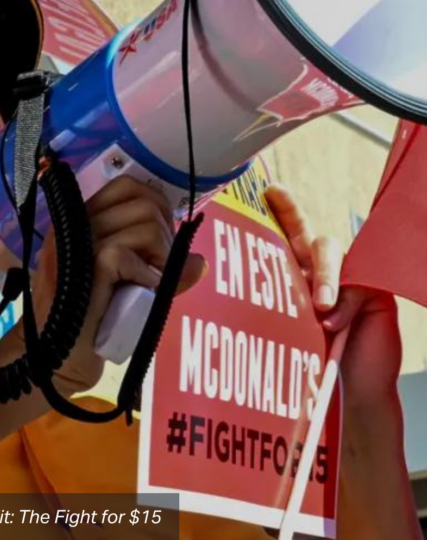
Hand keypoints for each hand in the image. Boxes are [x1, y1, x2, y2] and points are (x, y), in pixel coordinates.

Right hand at [33, 176, 206, 396]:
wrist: (56, 361)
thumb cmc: (92, 325)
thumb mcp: (130, 291)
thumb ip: (162, 272)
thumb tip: (200, 261)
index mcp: (82, 221)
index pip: (126, 186)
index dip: (156, 208)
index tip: (159, 245)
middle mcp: (76, 224)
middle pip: (143, 201)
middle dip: (165, 236)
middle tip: (157, 270)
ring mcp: (77, 244)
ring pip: (144, 224)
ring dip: (160, 258)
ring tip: (149, 287)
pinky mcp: (84, 268)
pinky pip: (128, 254)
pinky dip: (146, 277)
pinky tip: (139, 297)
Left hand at [265, 184, 401, 410]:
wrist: (348, 392)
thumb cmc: (309, 363)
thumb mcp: (279, 331)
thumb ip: (262, 309)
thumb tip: (209, 284)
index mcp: (298, 277)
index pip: (287, 238)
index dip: (282, 211)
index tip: (267, 189)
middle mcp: (323, 272)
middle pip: (308, 235)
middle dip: (291, 212)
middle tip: (276, 193)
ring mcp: (350, 279)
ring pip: (332, 253)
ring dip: (324, 275)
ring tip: (320, 306)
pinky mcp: (373, 292)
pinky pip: (358, 284)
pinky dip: (344, 305)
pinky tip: (335, 325)